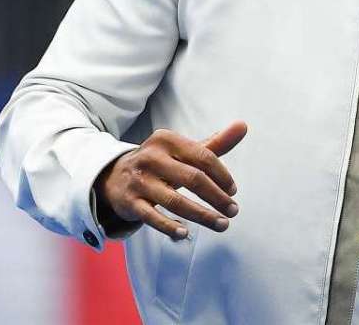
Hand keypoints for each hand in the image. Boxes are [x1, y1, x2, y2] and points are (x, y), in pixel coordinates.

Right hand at [95, 121, 246, 239]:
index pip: (203, 156)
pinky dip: (169, 227)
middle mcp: (152, 157)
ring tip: (221, 224)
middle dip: (217, 197)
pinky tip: (185, 234)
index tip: (233, 191)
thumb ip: (215, 143)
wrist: (115, 175)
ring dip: (202, 216)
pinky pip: (152, 217)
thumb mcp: (183, 150)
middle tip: (234, 211)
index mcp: (167, 139)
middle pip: (193, 179)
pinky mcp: (130, 202)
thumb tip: (243, 125)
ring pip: (175, 202)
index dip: (222, 175)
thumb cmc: (161, 162)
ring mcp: (140, 180)